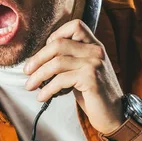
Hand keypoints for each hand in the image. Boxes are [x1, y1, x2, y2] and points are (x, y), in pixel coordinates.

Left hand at [23, 19, 124, 134]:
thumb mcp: (82, 71)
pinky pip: (61, 80)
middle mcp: (96, 50)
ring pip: (56, 63)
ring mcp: (94, 64)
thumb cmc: (94, 94)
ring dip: (38, 75)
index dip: (55, 36)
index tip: (43, 54)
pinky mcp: (91, 79)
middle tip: (27, 71)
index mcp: (94, 45)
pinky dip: (47, 89)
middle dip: (38, 58)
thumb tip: (37, 60)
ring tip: (30, 86)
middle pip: (58, 44)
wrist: (114, 115)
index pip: (74, 25)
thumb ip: (68, 60)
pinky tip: (42, 96)